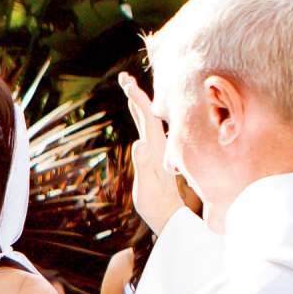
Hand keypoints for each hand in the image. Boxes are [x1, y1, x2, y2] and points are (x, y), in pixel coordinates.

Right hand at [120, 71, 186, 229]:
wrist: (169, 215)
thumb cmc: (156, 203)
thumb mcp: (147, 186)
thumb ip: (143, 164)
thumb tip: (139, 142)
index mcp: (157, 147)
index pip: (147, 117)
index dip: (138, 100)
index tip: (127, 85)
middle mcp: (159, 144)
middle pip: (148, 113)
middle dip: (136, 94)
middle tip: (122, 78)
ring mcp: (158, 148)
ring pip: (148, 118)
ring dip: (137, 102)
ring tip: (126, 86)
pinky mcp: (155, 153)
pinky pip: (147, 127)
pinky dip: (139, 114)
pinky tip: (135, 111)